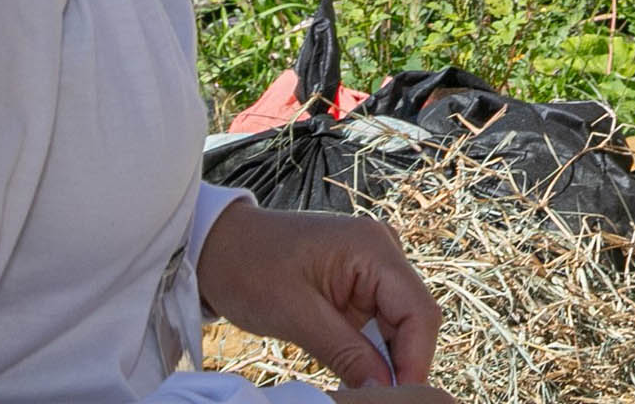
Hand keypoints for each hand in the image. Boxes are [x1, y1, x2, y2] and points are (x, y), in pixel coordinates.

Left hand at [196, 199, 445, 395]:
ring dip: (386, 359)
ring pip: (399, 324)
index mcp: (374, 248)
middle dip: (401, 363)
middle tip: (378, 401)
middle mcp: (384, 251)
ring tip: (366, 392)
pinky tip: (357, 374)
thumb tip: (385, 390)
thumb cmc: (248, 269)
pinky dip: (370, 350)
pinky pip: (378, 321)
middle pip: (414, 318)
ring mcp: (373, 265)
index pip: (418, 311)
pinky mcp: (360, 282)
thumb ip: (347, 353)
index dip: (415, 360)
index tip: (400, 400)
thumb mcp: (295, 316)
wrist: (216, 246)